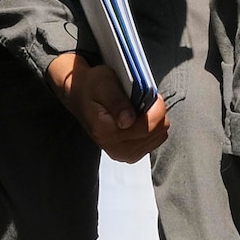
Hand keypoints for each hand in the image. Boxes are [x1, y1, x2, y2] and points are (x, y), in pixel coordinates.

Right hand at [46, 52, 168, 163]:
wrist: (82, 97)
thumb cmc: (93, 86)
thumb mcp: (104, 84)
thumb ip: (117, 101)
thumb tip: (128, 121)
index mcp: (105, 131)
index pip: (147, 127)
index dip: (156, 107)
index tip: (152, 93)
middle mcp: (113, 148)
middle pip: (156, 132)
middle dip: (155, 112)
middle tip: (142, 99)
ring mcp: (122, 154)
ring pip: (158, 137)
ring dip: (153, 120)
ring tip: (139, 108)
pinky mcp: (129, 155)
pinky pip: (154, 141)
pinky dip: (151, 127)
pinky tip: (139, 118)